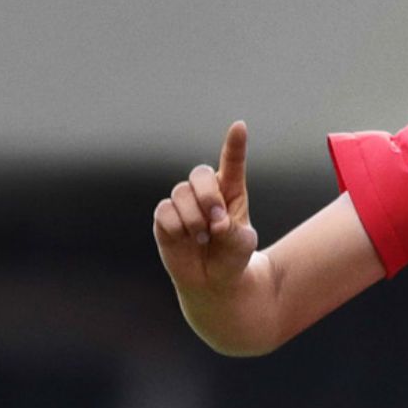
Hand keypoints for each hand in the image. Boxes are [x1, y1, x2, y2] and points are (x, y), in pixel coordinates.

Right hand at [153, 121, 258, 291]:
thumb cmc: (233, 256)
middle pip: (200, 174)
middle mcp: (205, 192)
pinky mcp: (164, 218)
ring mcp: (183, 203)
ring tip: (202, 238)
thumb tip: (213, 221)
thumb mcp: (243, 244)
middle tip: (217, 221)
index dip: (234, 145)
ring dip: (194, 218)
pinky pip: (164, 212)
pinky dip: (177, 227)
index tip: (239, 126)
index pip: (232, 163)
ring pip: (181, 193)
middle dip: (208, 196)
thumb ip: (232, 229)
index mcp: (231, 191)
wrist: (213, 281)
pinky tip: (185, 239)